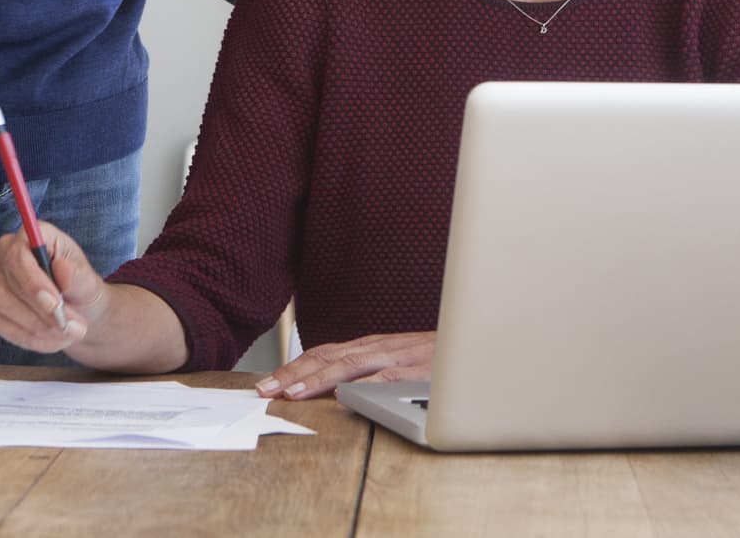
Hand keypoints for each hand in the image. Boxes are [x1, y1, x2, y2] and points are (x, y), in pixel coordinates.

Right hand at [0, 221, 108, 351]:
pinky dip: (24, 336)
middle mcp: (7, 252)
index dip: (32, 281)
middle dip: (36, 311)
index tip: (55, 304)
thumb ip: (78, 276)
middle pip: (3, 284)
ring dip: (34, 326)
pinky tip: (48, 339)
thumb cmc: (81, 290)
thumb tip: (62, 267)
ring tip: (64, 333)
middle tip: (67, 326)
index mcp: (34, 236)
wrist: (77, 315)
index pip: (17, 252)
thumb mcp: (89, 284)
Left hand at [253, 331, 435, 399]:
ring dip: (315, 379)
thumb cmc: (439, 357)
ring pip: (347, 365)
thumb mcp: (399, 361)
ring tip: (289, 393)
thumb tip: (340, 391)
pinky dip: (360, 386)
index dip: (294, 367)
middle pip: (326, 357)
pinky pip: (383, 379)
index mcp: (372, 346)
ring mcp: (396, 358)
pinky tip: (341, 396)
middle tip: (264, 390)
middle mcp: (379, 347)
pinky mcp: (415, 372)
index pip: (324, 353)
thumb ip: (373, 370)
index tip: (269, 383)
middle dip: (292, 373)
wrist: (475, 343)